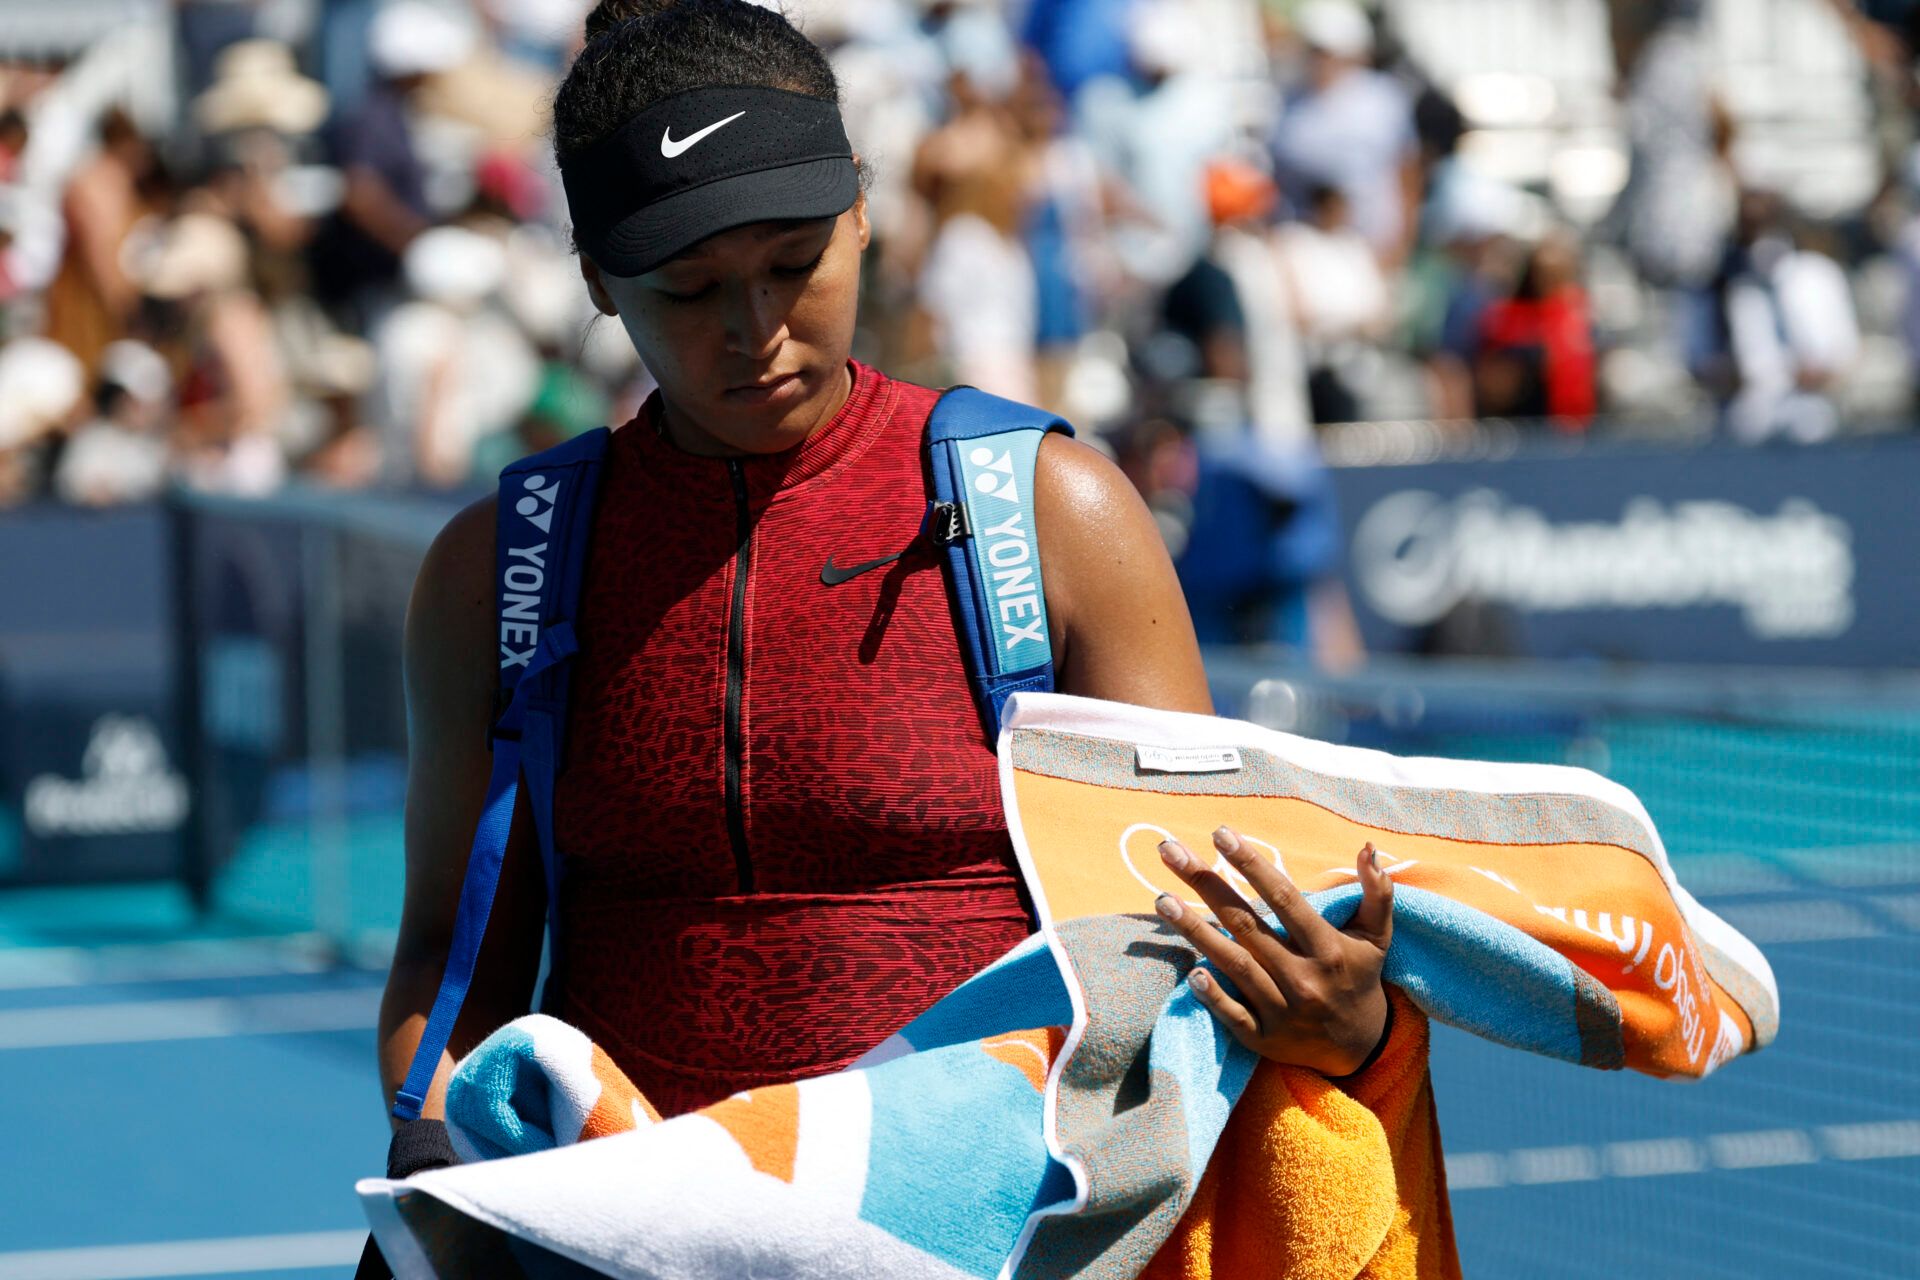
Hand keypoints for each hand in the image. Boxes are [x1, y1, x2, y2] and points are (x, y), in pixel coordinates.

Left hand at [1153, 827, 1392, 1076]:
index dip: (1251, 865)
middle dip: (1206, 884)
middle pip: (1246, 925)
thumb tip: (1368, 848)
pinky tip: (1189, 971)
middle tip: (1170, 850)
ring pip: (1233, 965)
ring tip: (1161, 899)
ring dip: (1194, 931)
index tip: (1221, 833)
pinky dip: (1211, 995)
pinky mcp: (1262, 1038)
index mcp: (1327, 948)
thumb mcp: (1376, 936)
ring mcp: (1281, 1010)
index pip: (1284, 898)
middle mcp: (1302, 978)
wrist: (1360, 1048)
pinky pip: (1232, 1014)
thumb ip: (1376, 892)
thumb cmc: (1359, 977)